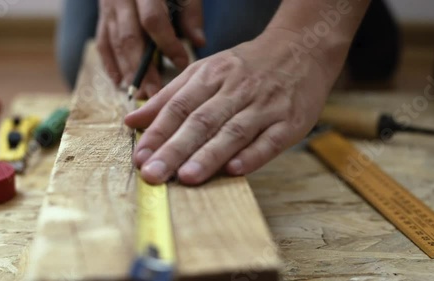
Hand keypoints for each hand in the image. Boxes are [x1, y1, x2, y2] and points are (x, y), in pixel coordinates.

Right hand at [96, 0, 204, 97]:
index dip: (167, 44)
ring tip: (140, 93)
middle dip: (143, 69)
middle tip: (155, 93)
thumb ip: (190, 12)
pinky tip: (120, 83)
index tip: (182, 63)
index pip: (152, 20)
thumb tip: (199, 42)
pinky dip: (111, 65)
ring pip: (114, 44)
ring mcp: (107, 7)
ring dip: (127, 72)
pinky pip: (103, 43)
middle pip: (130, 38)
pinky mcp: (102, 17)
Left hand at [125, 29, 339, 184]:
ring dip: (209, 155)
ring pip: (233, 132)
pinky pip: (270, 140)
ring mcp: (265, 106)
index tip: (140, 156)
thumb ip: (169, 96)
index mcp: (212, 76)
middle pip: (201, 121)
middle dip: (174, 150)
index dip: (158, 132)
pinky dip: (253, 155)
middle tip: (153, 174)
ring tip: (186, 177)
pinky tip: (235, 170)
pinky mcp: (290, 121)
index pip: (180, 106)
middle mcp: (237, 90)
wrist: (301, 49)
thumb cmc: (247, 65)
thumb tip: (132, 120)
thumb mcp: (205, 70)